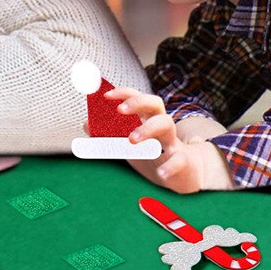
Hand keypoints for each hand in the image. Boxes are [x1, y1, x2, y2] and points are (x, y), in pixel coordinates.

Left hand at [105, 87, 233, 192]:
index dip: (124, 93)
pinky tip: (160, 172)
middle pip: (155, 102)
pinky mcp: (183, 161)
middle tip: (119, 111)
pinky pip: (179, 159)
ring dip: (148, 128)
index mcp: (148, 118)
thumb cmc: (152, 155)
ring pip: (167, 123)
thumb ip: (109, 133)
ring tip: (132, 141)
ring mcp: (173, 141)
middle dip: (137, 102)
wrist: (183, 176)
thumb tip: (87, 123)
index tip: (107, 96)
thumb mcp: (129, 145)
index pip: (138, 96)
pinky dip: (170, 165)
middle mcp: (162, 125)